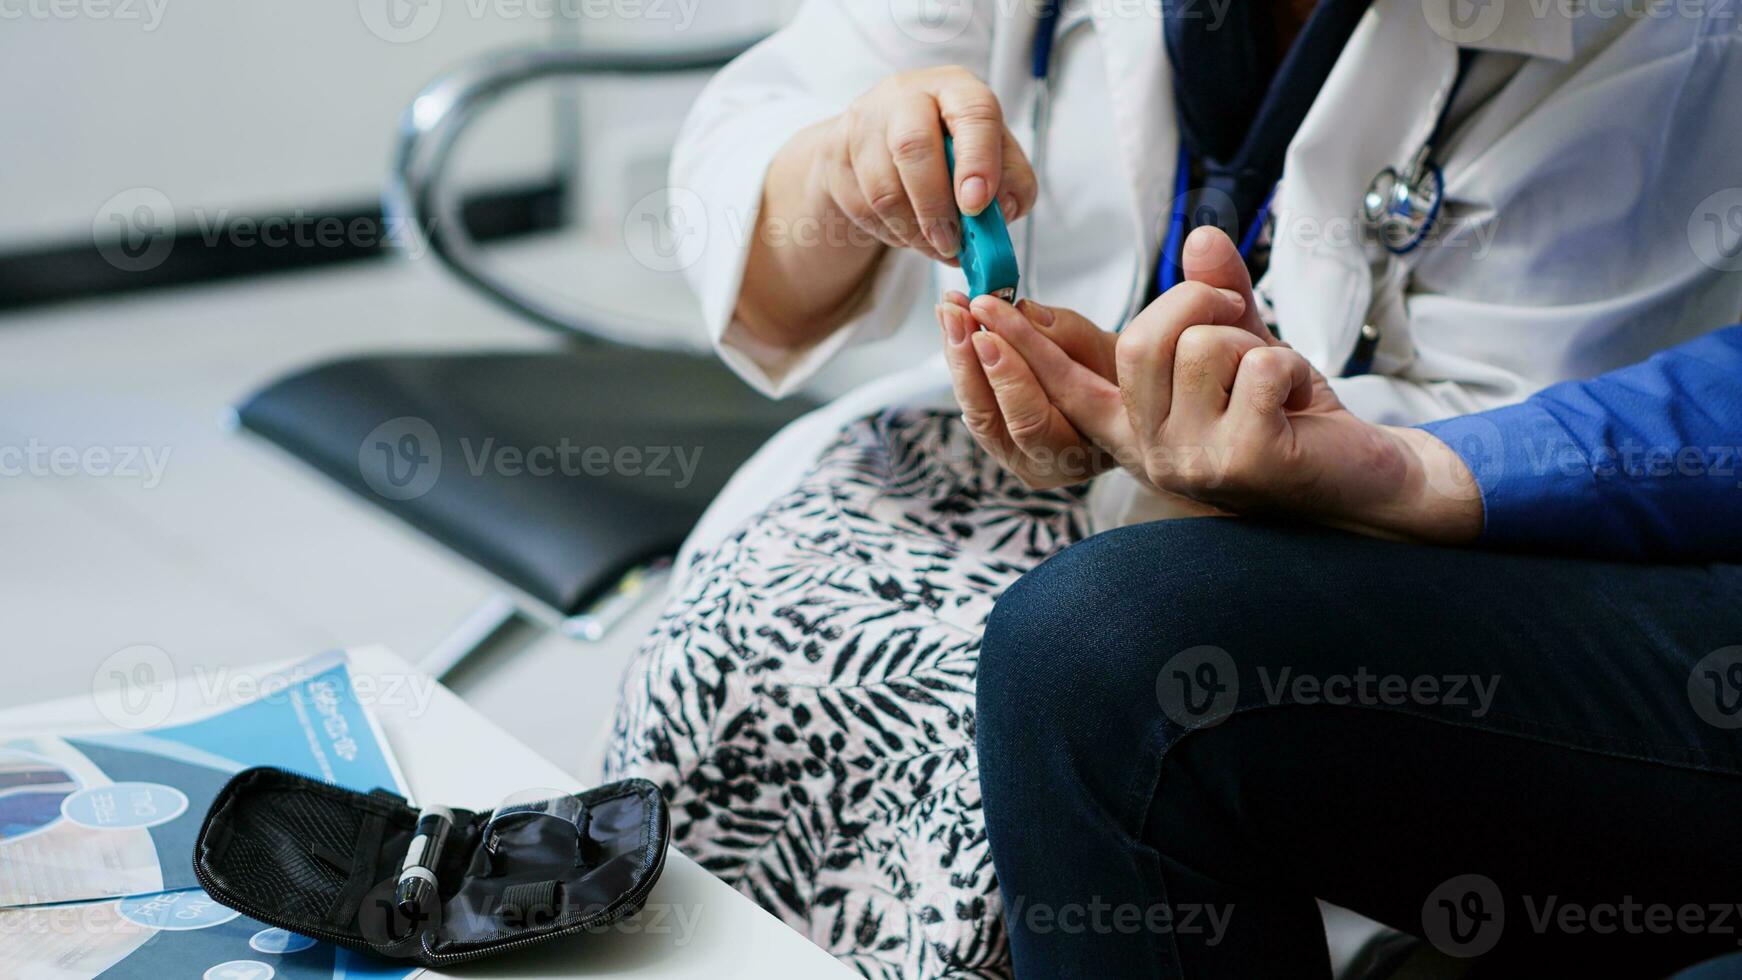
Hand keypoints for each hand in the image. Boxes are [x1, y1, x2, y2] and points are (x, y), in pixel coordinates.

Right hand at [815, 66, 1036, 261]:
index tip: (978, 204)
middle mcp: (907, 95)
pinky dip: (892, 232)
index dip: (978, 161)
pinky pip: (863, 207)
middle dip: (936, 206)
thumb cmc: (950, 149)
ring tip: (935, 245)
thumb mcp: (995, 157)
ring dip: (913, 230)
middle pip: (914, 147)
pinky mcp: (837, 152)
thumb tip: (1003, 212)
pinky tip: (908, 232)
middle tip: (951, 243)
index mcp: (956, 89)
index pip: (973, 113)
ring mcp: (865, 122)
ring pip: (883, 189)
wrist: (882, 144)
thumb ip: (1013, 183)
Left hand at [938, 292, 1113, 489]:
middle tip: (958, 312)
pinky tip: (953, 321)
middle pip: (989, 417)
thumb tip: (1024, 314)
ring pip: (972, 406)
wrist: (1120, 400)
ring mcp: (1011, 453)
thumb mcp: (1112, 354)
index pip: (1030, 420)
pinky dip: (961, 356)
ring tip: (949, 308)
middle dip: (969, 359)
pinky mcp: (995, 433)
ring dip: (956, 353)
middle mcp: (1038, 465)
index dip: (1008, 374)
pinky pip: (972, 397)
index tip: (989, 328)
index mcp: (1076, 458)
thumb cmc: (1123, 382)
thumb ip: (1070, 336)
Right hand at [977, 227, 1483, 542]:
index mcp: (1136, 425)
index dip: (1023, 347)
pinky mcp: (1240, 461)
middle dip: (1201, 304)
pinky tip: (1298, 406)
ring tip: (1275, 382)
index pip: (1066, 385)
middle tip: (1240, 319)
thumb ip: (1215, 293)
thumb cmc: (1294, 418)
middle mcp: (1150, 450)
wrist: (1364, 480)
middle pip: (1143, 339)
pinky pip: (1254, 366)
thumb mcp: (1245, 344)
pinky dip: (1290, 365)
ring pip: (1200, 346)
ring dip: (1256, 343)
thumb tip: (1199, 236)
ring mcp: (1191, 461)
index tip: (977, 308)